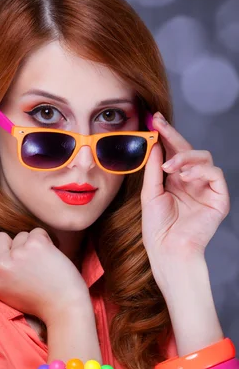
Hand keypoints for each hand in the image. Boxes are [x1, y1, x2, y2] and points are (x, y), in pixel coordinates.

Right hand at [0, 228, 88, 323]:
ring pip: (20, 235)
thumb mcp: (3, 291)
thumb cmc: (36, 300)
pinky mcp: (35, 245)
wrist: (65, 307)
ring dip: (30, 245)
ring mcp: (17, 254)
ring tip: (40, 265)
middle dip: (12, 246)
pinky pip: (37, 232)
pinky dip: (45, 241)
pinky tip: (49, 258)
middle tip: (26, 266)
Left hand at [140, 112, 229, 278]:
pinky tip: (185, 177)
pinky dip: (200, 171)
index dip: (166, 135)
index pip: (173, 152)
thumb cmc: (157, 228)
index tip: (154, 119)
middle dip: (174, 136)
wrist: (167, 250)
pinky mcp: (219, 198)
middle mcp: (192, 182)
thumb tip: (153, 143)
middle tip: (160, 125)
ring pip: (204, 158)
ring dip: (186, 157)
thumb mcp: (150, 193)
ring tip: (171, 167)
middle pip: (189, 150)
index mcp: (175, 181)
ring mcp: (206, 189)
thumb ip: (153, 168)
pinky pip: (216, 174)